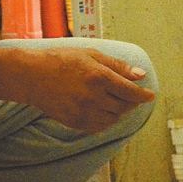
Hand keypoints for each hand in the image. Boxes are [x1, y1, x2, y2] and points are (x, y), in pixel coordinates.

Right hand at [23, 47, 156, 132]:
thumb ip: (117, 66)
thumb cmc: (62, 60)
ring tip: (115, 101)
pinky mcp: (75, 122)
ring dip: (119, 111)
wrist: (31, 76)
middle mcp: (92, 96)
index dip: (143, 95)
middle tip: (131, 95)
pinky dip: (106, 120)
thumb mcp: (91, 55)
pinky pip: (99, 126)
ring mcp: (83, 111)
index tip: (150, 96)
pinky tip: (103, 110)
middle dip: (131, 101)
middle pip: (123, 106)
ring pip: (113, 118)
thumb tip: (140, 75)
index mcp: (98, 76)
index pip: (129, 91)